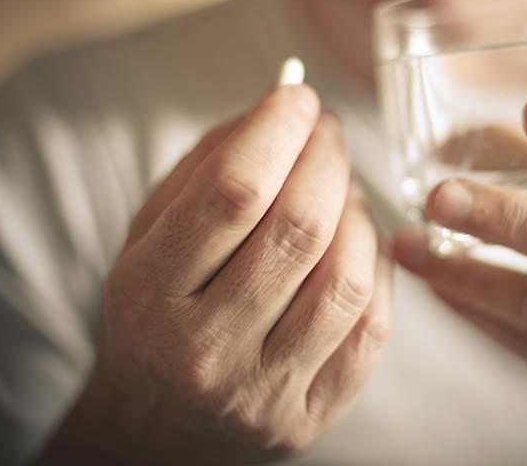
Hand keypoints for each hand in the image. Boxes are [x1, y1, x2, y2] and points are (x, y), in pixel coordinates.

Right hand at [39, 85, 392, 464]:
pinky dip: (377, 268)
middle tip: (326, 132)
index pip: (233, 194)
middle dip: (327, 158)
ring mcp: (264, 393)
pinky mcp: (310, 417)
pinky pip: (373, 327)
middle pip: (299, 229)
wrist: (157, 428)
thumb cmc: (156, 315)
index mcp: (150, 295)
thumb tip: (283, 106)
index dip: (278, 130)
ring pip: (346, 279)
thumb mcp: (148, 236)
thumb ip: (207, 166)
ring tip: (340, 190)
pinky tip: (357, 245)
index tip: (298, 97)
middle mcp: (206, 351)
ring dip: (357, 212)